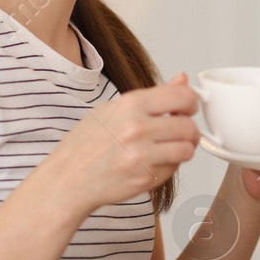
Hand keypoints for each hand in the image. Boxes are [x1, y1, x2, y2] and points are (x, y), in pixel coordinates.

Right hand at [36, 73, 199, 218]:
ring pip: (187, 149)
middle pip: (189, 126)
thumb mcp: (113, 109)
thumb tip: (182, 80)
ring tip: (168, 148)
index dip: (191, 103)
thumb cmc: (86, 145)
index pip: (183, 96)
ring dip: (183, 149)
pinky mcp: (145, 179)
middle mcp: (137, 129)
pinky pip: (174, 169)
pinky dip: (169, 167)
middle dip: (190, 130)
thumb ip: (154, 95)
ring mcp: (142, 155)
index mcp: (130, 105)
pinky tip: (152, 163)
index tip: (188, 108)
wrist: (67, 179)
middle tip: (181, 133)